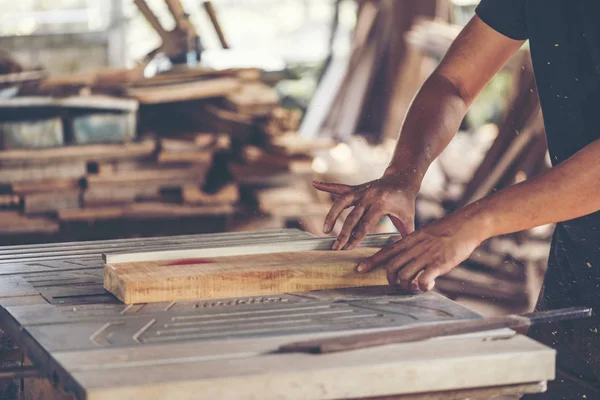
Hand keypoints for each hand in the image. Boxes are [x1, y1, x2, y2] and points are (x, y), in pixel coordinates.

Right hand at [312, 171, 417, 249]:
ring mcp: (362, 190)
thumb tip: (403, 254)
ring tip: (325, 230)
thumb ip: (405, 236)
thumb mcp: (409, 218)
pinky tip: (314, 184)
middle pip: (352, 216)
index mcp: (382, 204)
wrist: (403, 177)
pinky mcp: (357, 188)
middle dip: (343, 233)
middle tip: (335, 247)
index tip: (347, 248)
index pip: (365, 224)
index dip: (356, 237)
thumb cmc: (406, 201)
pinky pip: (340, 187)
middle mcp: (369, 196)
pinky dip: (327, 186)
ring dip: (332, 215)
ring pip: (342, 201)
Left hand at [356, 210, 488, 290]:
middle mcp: (414, 248)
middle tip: (397, 284)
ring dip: (406, 285)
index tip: (359, 269)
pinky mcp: (439, 264)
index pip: (385, 251)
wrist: (466, 224)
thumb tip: (405, 256)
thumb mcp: (424, 234)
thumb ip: (413, 245)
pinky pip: (423, 280)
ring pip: (404, 275)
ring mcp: (426, 256)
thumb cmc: (446, 230)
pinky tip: (427, 286)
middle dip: (390, 279)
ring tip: (414, 286)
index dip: (371, 261)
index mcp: (410, 240)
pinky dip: (422, 287)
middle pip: (391, 267)